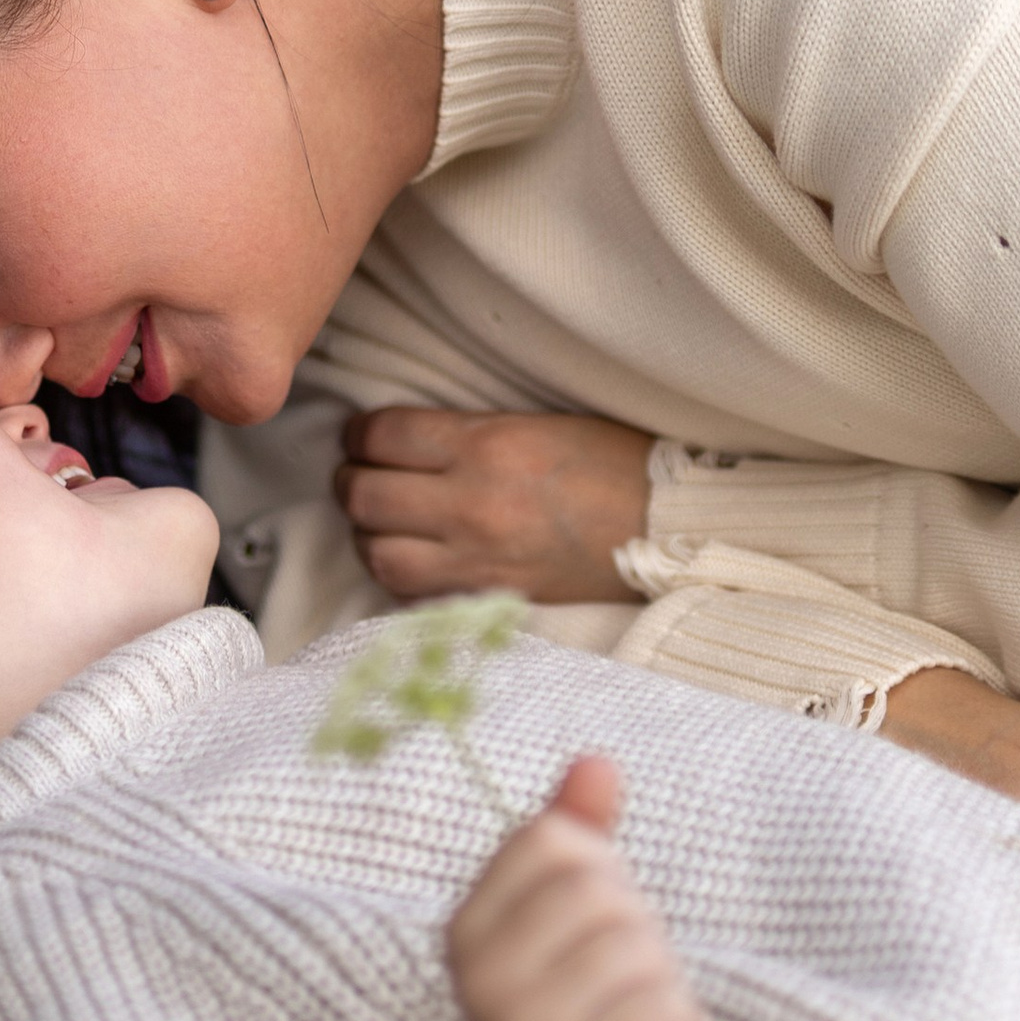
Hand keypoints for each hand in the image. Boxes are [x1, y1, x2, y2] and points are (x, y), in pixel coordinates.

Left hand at [337, 407, 653, 604]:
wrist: (668, 527)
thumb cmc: (610, 463)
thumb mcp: (536, 423)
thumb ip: (466, 432)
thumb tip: (402, 440)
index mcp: (487, 445)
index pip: (384, 436)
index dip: (360, 435)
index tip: (362, 438)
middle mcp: (473, 503)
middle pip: (366, 495)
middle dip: (352, 482)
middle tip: (360, 476)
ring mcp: (478, 558)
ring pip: (379, 552)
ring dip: (368, 534)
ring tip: (380, 521)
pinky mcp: (490, 597)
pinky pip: (413, 593)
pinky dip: (399, 575)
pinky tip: (411, 557)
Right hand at [447, 754, 701, 1020]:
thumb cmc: (579, 1005)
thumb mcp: (565, 915)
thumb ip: (577, 835)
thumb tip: (596, 761)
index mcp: (465, 931)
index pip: (557, 840)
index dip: (598, 870)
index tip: (587, 925)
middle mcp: (483, 981)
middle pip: (603, 893)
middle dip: (636, 930)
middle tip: (615, 984)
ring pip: (642, 950)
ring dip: (662, 983)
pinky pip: (670, 1011)